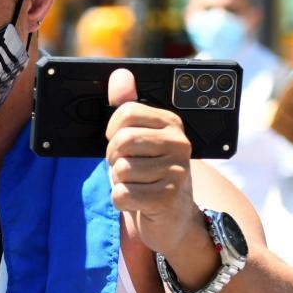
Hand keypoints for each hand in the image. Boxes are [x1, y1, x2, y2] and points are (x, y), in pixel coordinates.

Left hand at [106, 69, 199, 257]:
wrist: (175, 217)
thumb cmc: (151, 171)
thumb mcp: (141, 137)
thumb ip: (128, 106)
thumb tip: (120, 75)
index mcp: (172, 124)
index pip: (126, 113)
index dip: (112, 130)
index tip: (120, 142)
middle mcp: (179, 144)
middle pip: (121, 142)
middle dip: (114, 158)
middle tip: (127, 166)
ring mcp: (177, 172)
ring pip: (121, 170)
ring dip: (120, 181)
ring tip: (138, 183)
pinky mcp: (168, 199)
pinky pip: (122, 195)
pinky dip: (122, 200)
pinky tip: (139, 200)